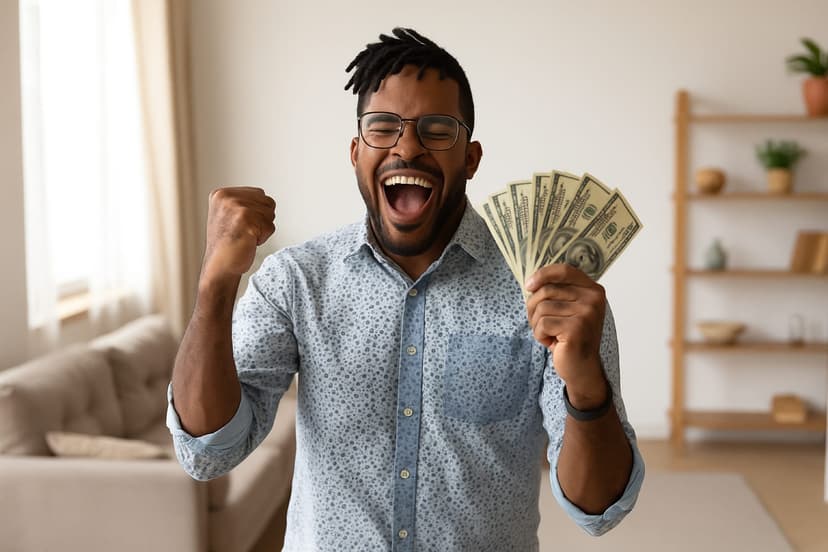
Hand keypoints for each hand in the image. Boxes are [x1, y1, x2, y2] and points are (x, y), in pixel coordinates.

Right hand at [201, 187, 275, 284]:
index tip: (239, 226)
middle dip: (262, 220)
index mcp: (221, 194)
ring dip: (263, 229)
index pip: (259, 194)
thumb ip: (245, 203)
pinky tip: (248, 242)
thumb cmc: (228, 245)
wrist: (219, 267)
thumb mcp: (229, 215)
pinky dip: (263, 237)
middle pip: (268, 202)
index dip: (257, 213)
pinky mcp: (245, 218)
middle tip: (243, 232)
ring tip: (245, 237)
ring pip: (270, 213)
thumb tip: (268, 201)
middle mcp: (227, 197)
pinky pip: (270, 226)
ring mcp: (235, 206)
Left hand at [525, 264, 606, 406]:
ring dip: (537, 324)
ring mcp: (586, 313)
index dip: (543, 274)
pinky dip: (540, 335)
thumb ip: (557, 292)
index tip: (528, 285)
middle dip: (534, 308)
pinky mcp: (576, 328)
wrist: (582, 368)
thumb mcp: (567, 309)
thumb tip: (531, 282)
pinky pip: (542, 324)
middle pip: (546, 290)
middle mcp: (593, 299)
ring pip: (541, 308)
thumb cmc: (571, 337)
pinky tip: (553, 343)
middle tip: (542, 324)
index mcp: (593, 290)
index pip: (564, 270)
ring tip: (551, 335)